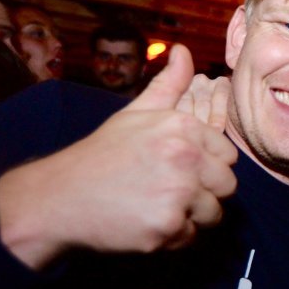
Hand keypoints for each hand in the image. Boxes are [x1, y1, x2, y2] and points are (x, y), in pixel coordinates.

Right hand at [0, 45, 237, 268]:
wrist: (60, 197)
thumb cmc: (103, 154)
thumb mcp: (136, 112)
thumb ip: (169, 84)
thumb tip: (184, 51)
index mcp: (183, 128)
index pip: (227, 156)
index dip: (207, 166)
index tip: (179, 170)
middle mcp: (185, 158)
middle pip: (227, 186)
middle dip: (204, 193)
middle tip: (169, 192)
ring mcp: (178, 195)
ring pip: (214, 214)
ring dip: (191, 217)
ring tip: (157, 206)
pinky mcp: (167, 228)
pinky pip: (192, 237)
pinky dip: (173, 237)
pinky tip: (147, 223)